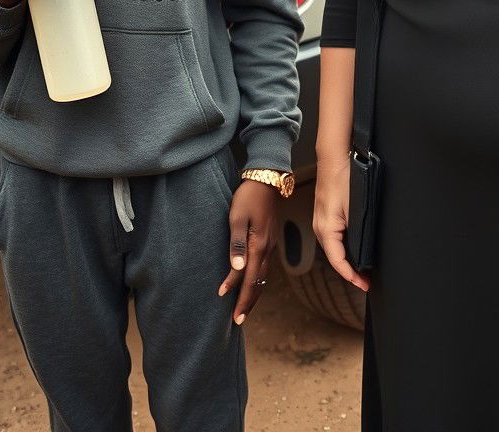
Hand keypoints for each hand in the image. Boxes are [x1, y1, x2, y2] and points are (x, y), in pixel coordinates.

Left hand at [217, 179, 278, 324]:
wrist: (267, 179)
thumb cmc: (248, 196)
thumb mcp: (237, 217)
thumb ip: (237, 243)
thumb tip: (237, 269)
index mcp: (258, 246)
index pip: (249, 279)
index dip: (238, 295)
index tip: (228, 309)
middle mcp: (267, 249)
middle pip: (259, 283)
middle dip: (249, 302)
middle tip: (238, 320)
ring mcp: (270, 244)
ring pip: (263, 276)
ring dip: (254, 293)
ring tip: (245, 307)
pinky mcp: (270, 239)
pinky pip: (265, 266)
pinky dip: (258, 280)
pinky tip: (253, 282)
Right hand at [312, 154, 369, 292]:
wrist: (334, 159)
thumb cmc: (343, 180)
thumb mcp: (354, 210)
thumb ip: (357, 233)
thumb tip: (364, 253)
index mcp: (326, 230)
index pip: (338, 262)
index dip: (352, 277)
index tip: (365, 285)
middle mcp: (320, 228)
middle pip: (335, 258)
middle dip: (350, 272)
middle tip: (367, 281)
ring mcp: (321, 221)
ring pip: (334, 248)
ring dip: (348, 260)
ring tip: (363, 269)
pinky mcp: (325, 214)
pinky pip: (334, 238)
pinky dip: (344, 248)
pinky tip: (355, 249)